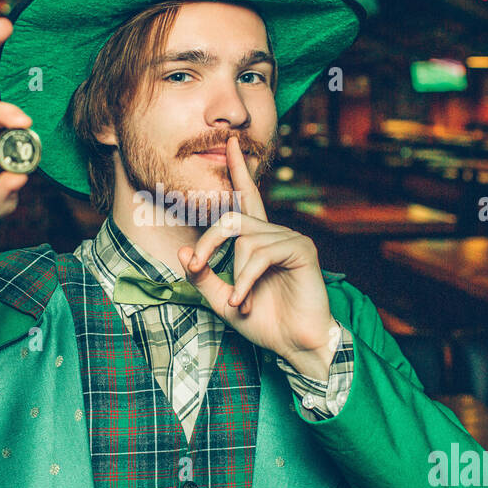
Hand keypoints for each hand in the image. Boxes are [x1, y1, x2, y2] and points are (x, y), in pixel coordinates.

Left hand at [176, 134, 337, 375]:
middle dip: (209, 243)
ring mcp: (291, 239)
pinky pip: (261, 254)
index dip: (238, 169)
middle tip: (198, 267)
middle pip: (232, 218)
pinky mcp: (302, 250)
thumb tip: (185, 251)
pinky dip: (246, 281)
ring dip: (235, 277)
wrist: (297, 345)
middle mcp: (275, 233)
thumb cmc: (266, 322)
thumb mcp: (223, 301)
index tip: (230, 142)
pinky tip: (245, 301)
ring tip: (239, 303)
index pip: (246, 197)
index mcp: (258, 240)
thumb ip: (203, 277)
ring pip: (245, 240)